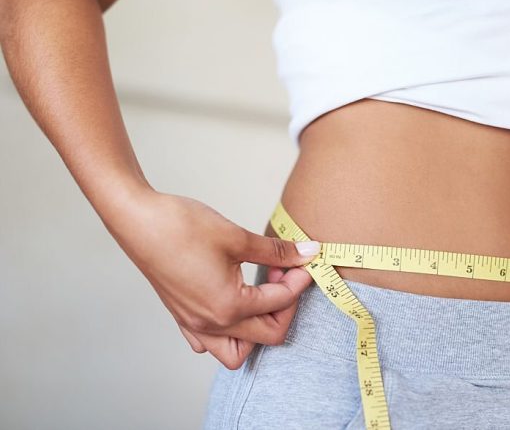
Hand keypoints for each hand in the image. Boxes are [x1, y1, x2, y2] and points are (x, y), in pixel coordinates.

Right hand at [104, 188, 319, 368]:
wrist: (138, 221)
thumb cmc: (181, 228)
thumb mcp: (237, 238)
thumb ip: (276, 252)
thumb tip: (306, 253)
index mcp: (229, 307)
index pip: (280, 303)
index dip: (299, 280)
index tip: (305, 261)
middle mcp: (211, 325)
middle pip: (268, 335)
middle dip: (285, 305)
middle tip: (284, 273)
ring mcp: (194, 325)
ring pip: (237, 351)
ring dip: (258, 330)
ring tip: (261, 293)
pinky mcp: (182, 317)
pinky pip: (210, 343)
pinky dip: (229, 332)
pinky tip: (233, 302)